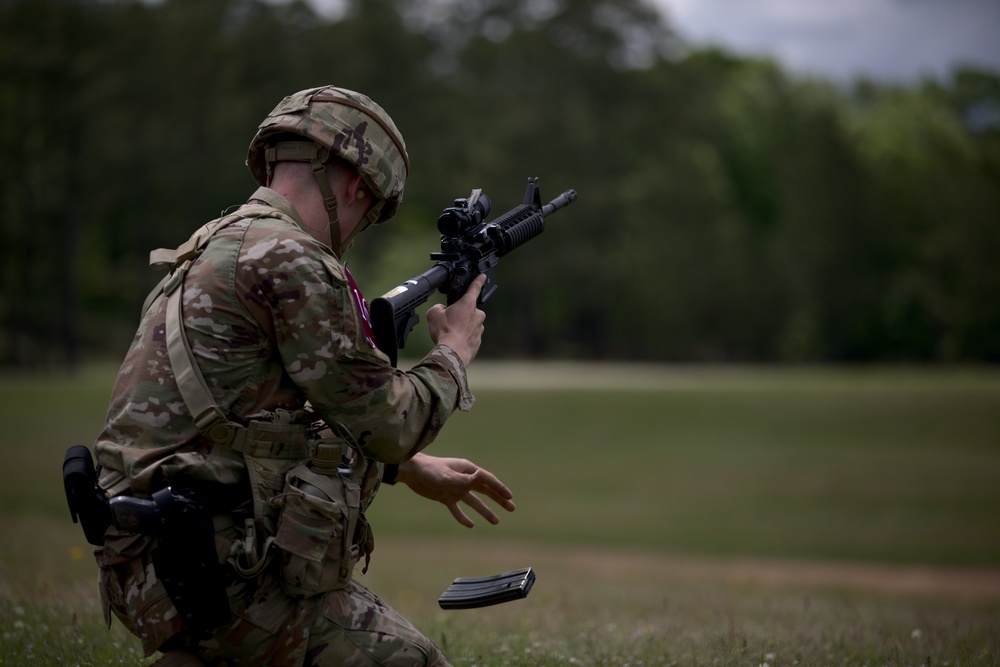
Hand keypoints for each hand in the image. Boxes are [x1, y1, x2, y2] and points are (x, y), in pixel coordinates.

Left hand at [396, 452, 515, 527]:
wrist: (411, 472)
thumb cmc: (429, 470)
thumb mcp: (447, 475)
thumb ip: (463, 479)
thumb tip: (480, 477)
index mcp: (466, 470)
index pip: (487, 480)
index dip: (499, 488)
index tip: (510, 497)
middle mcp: (463, 479)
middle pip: (485, 491)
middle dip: (498, 499)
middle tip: (511, 507)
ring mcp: (455, 489)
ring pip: (474, 502)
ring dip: (485, 511)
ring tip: (496, 521)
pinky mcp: (445, 497)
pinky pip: (457, 509)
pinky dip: (463, 517)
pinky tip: (470, 525)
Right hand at [425, 274, 486, 366]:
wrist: (452, 352)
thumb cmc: (445, 332)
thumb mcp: (433, 314)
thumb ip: (438, 307)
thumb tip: (441, 309)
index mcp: (468, 304)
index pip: (475, 288)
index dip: (478, 280)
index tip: (482, 276)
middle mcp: (477, 315)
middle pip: (468, 310)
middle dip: (459, 314)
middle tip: (448, 321)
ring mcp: (479, 328)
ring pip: (469, 324)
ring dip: (461, 326)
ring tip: (450, 333)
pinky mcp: (478, 341)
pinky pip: (470, 336)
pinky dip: (463, 338)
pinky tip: (454, 341)